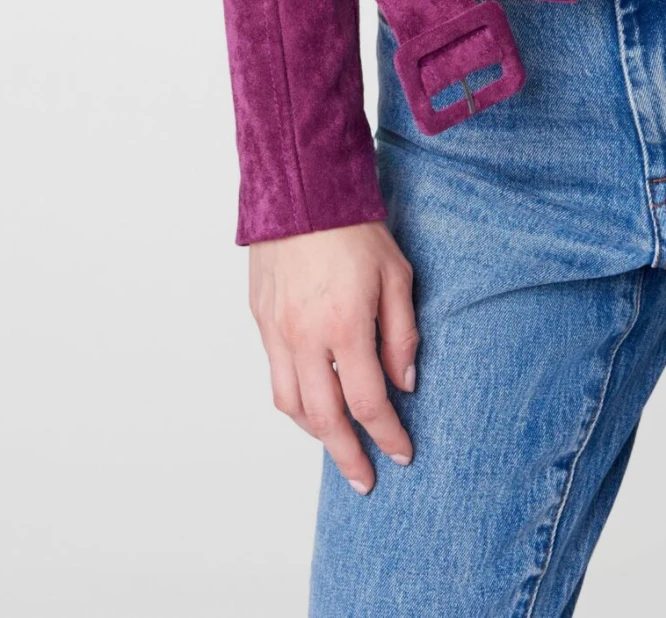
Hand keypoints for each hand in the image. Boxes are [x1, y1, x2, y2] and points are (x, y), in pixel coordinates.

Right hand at [249, 220, 417, 490]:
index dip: (387, 435)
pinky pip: (274, 378)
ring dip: (316, 435)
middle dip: (348, 455)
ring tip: (338, 446)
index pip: (368, 402)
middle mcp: (305, 337)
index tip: (402, 453)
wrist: (301, 187)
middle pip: (325, 419)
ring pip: (291, 406)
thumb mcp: (397, 275)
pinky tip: (311, 405)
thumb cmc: (354, 227)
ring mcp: (277, 331)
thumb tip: (405, 384)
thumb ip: (401, 334)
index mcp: (345, 326)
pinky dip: (294, 403)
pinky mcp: (260, 320)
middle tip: (365, 479)